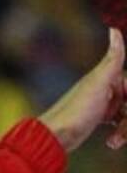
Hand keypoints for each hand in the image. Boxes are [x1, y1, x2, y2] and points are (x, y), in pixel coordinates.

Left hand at [39, 28, 126, 152]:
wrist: (53, 138)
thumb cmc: (75, 111)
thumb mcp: (97, 82)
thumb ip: (112, 59)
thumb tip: (114, 29)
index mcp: (109, 76)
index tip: (125, 112)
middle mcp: (107, 87)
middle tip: (119, 134)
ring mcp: (103, 103)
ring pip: (126, 113)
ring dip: (124, 128)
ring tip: (114, 141)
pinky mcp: (98, 118)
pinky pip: (118, 123)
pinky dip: (119, 133)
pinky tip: (112, 142)